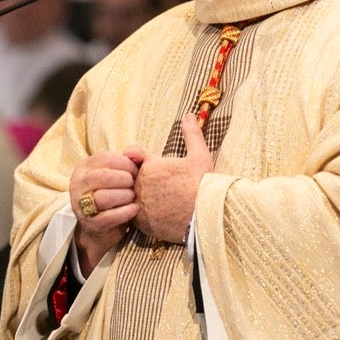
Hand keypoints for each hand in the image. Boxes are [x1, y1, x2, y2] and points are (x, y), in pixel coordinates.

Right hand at [68, 147, 142, 274]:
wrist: (101, 227)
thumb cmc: (113, 192)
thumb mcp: (118, 172)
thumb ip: (129, 158)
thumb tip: (136, 154)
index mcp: (84, 167)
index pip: (105, 158)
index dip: (126, 163)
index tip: (136, 171)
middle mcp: (78, 184)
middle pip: (103, 176)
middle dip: (125, 179)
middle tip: (135, 185)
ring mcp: (81, 205)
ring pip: (104, 197)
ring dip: (125, 196)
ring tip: (133, 197)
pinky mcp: (90, 224)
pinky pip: (109, 217)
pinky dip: (125, 212)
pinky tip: (135, 209)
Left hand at [133, 114, 211, 243]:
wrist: (205, 214)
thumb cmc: (202, 184)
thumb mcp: (199, 154)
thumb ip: (191, 134)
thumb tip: (189, 115)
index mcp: (149, 166)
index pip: (135, 159)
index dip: (144, 162)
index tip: (156, 168)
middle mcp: (139, 185)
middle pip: (134, 181)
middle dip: (144, 182)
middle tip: (163, 187)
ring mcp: (139, 205)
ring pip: (133, 200)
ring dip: (143, 200)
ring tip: (163, 203)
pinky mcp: (142, 224)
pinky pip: (137, 218)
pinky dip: (145, 217)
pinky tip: (159, 216)